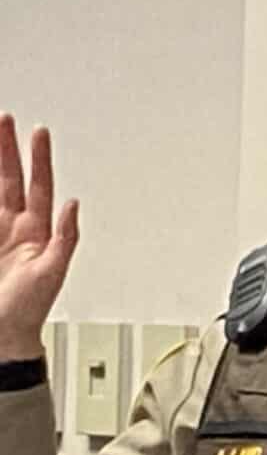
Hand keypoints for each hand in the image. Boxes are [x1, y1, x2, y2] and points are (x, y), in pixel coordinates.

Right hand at [0, 117, 78, 360]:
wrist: (2, 335)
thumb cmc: (28, 310)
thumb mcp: (53, 272)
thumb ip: (66, 237)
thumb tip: (73, 204)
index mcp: (36, 232)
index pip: (38, 186)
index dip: (38, 159)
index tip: (38, 132)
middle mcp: (14, 227)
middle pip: (8, 178)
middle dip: (6, 148)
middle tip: (4, 120)